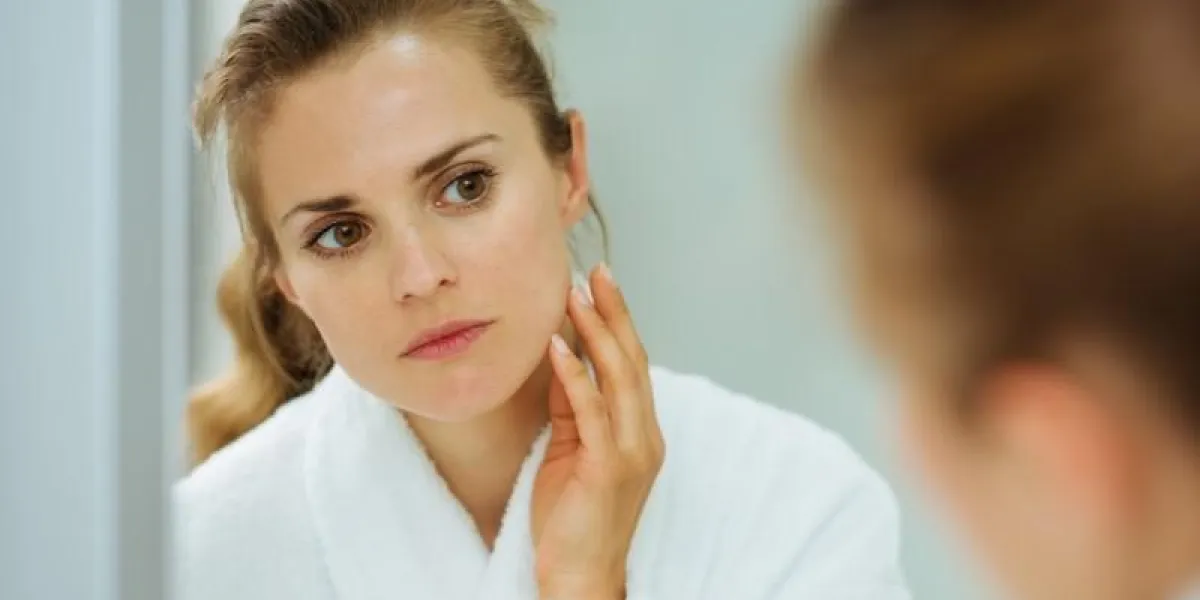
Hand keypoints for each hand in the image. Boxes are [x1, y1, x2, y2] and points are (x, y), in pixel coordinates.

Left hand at [530, 264, 665, 599]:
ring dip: (596, 332)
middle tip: (595, 271)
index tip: (600, 284)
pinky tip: (559, 345)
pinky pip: (592, 410)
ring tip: (574, 295)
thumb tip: (563, 358)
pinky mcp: (608, 467)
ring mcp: (632, 451)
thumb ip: (572, 407)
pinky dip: (575, 374)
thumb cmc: (573, 519)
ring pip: (618, 378)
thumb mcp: (572, 451)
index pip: (632, 365)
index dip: (618, 322)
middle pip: (632, 361)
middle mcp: (645, 436)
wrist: (580, 575)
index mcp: (641, 432)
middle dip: (614, 313)